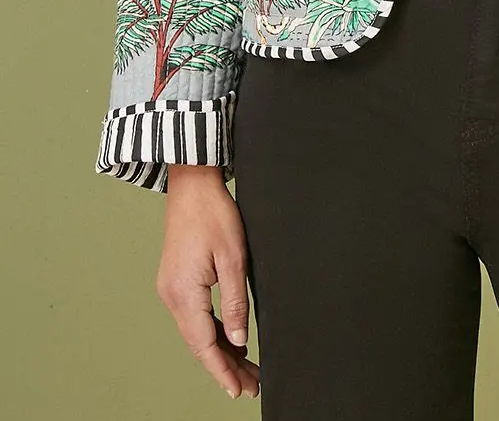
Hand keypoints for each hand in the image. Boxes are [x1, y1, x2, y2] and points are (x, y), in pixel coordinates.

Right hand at [156, 165, 260, 400]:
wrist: (192, 185)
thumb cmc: (213, 214)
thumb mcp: (234, 258)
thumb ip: (236, 303)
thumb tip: (240, 340)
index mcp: (184, 294)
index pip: (204, 345)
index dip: (223, 371)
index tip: (240, 390)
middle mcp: (171, 296)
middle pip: (199, 344)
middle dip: (224, 367)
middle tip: (250, 385)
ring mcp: (171, 289)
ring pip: (197, 332)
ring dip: (220, 350)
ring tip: (245, 369)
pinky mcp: (176, 281)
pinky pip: (194, 316)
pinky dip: (213, 331)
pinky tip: (230, 340)